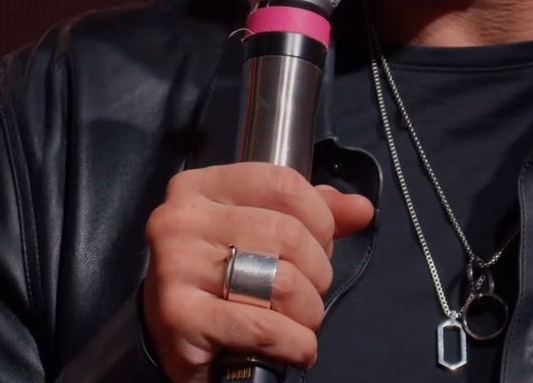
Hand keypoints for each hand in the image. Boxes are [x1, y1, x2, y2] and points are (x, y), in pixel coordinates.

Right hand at [141, 162, 374, 382]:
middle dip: (317, 272)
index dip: (319, 218)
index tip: (321, 244)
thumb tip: (360, 209)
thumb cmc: (221, 277)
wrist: (173, 337)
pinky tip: (295, 348)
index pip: (282, 183)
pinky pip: (264, 327)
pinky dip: (294, 343)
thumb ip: (310, 216)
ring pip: (281, 281)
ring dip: (308, 312)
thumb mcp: (260, 233)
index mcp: (200, 188)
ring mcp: (176, 267)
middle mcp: (180, 220)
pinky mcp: (180, 317)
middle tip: (309, 292)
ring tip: (299, 322)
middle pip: (287, 233)